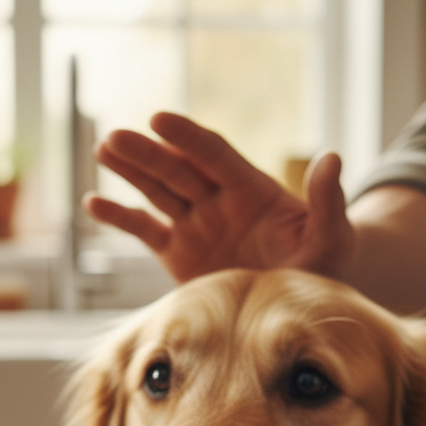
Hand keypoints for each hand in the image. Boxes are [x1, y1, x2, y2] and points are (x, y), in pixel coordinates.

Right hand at [85, 111, 353, 282]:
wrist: (295, 305)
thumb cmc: (321, 267)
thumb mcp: (331, 237)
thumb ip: (327, 202)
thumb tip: (333, 157)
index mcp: (251, 189)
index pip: (214, 154)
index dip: (187, 137)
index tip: (159, 119)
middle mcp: (218, 200)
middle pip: (177, 169)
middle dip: (146, 154)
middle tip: (114, 139)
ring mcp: (195, 224)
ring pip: (156, 190)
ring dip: (129, 172)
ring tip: (102, 151)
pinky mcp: (178, 253)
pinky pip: (144, 231)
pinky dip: (119, 218)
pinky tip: (92, 205)